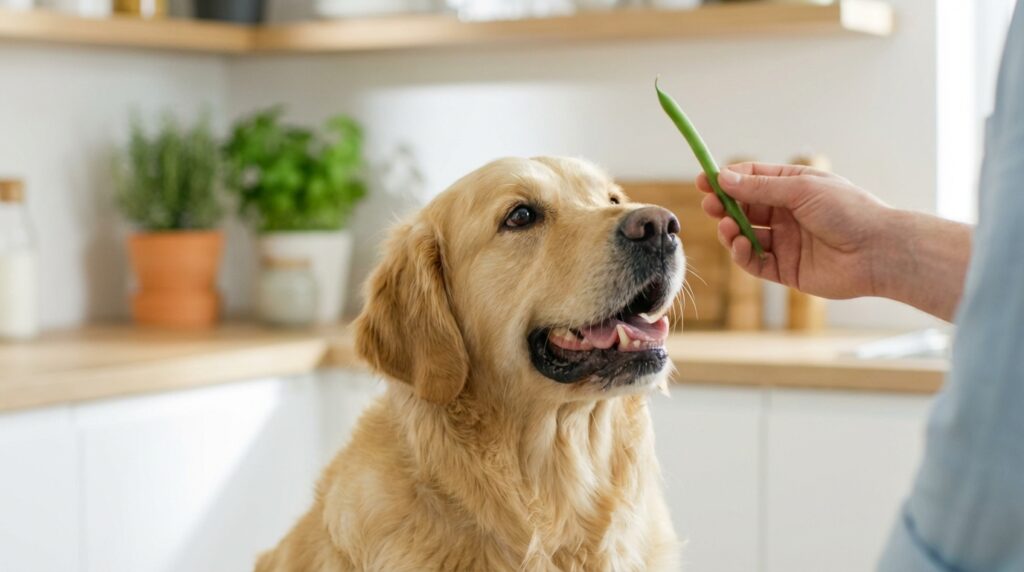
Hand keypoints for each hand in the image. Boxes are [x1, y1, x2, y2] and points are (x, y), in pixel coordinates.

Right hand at [696, 162, 893, 299]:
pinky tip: (739, 245)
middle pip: (744, 208)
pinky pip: (755, 262)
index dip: (727, 180)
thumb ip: (759, 187)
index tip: (704, 180)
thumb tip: (723, 178)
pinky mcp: (786, 270)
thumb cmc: (848, 211)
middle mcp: (787, 214)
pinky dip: (742, 254)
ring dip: (731, 231)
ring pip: (745, 236)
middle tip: (710, 205)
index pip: (752, 179)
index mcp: (794, 187)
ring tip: (727, 228)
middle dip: (724, 206)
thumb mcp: (801, 189)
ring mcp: (785, 242)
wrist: (877, 251)